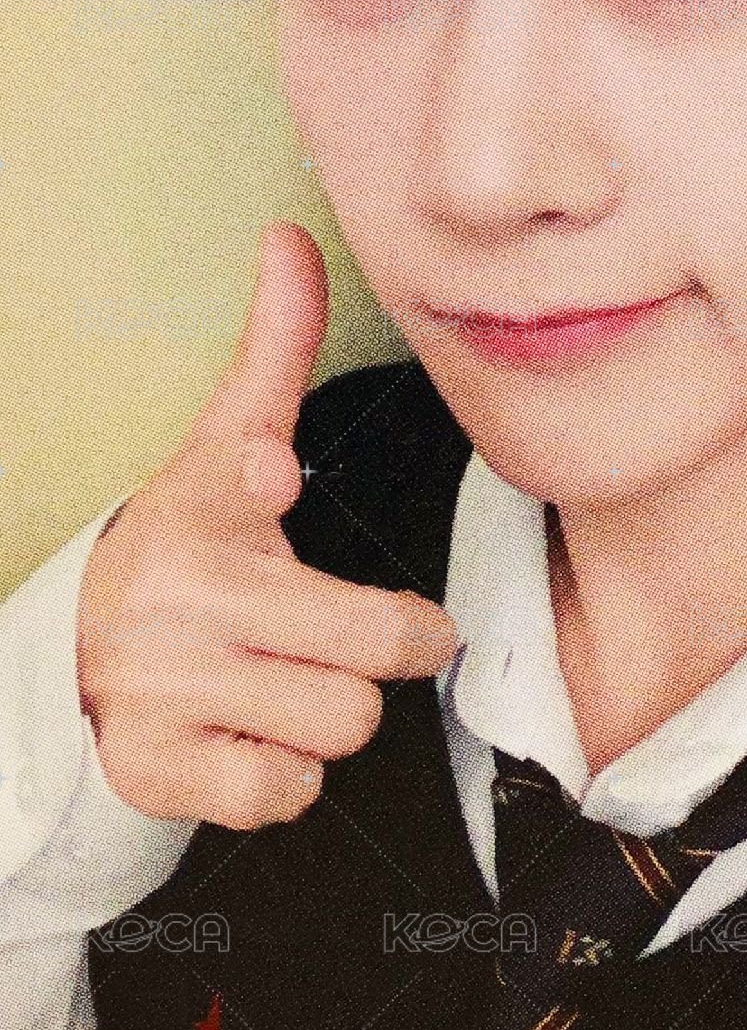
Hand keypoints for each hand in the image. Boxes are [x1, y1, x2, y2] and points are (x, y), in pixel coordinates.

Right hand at [76, 222, 457, 828]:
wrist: (71, 663)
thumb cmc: (188, 548)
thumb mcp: (223, 446)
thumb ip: (273, 349)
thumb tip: (290, 237)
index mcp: (202, 505)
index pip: (231, 480)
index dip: (255, 479)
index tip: (269, 472)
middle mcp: (178, 597)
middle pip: (372, 646)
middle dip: (391, 647)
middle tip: (365, 635)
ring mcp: (160, 689)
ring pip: (343, 723)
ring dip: (334, 713)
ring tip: (288, 680)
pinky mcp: (153, 771)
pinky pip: (286, 792)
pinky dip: (286, 777)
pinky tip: (250, 736)